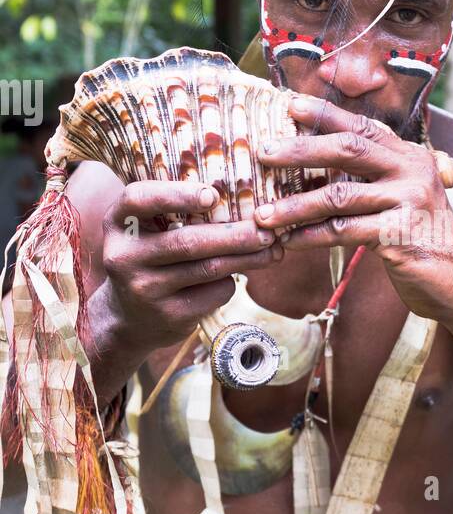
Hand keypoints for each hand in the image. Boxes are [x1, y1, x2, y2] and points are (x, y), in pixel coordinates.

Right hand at [99, 180, 283, 351]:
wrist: (129, 318)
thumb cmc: (149, 259)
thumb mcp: (145, 231)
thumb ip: (172, 211)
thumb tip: (240, 195)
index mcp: (118, 223)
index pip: (139, 200)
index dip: (176, 195)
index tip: (212, 195)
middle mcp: (124, 256)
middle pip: (187, 241)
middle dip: (235, 233)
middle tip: (267, 227)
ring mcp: (145, 289)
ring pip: (207, 268)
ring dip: (246, 257)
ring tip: (272, 248)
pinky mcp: (168, 315)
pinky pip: (214, 293)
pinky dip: (232, 282)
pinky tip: (239, 275)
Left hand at [254, 95, 452, 319]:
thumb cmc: (418, 239)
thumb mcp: (400, 198)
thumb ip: (371, 177)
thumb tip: (314, 161)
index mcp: (410, 156)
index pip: (363, 127)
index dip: (325, 114)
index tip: (290, 104)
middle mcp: (413, 171)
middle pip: (348, 150)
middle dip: (301, 150)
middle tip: (264, 154)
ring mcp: (410, 201)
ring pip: (339, 196)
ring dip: (295, 206)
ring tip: (263, 216)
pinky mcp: (401, 234)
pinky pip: (344, 231)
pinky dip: (311, 237)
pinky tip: (289, 242)